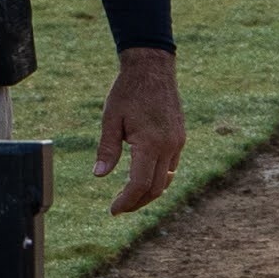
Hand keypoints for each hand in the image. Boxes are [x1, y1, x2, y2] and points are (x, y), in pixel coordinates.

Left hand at [96, 47, 186, 218]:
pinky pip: (171, 167)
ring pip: (166, 180)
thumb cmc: (128, 90)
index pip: (139, 184)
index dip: (126, 201)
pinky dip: (158, 178)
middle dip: (137, 202)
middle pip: (156, 188)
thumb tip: (99, 175)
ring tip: (130, 197)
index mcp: (151, 143)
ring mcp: (177, 142)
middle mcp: (169, 146)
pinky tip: (143, 178)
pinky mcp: (179, 138)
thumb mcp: (111, 118)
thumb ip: (107, 148)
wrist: (152, 67)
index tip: (113, 210)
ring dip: (149, 193)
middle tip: (119, 208)